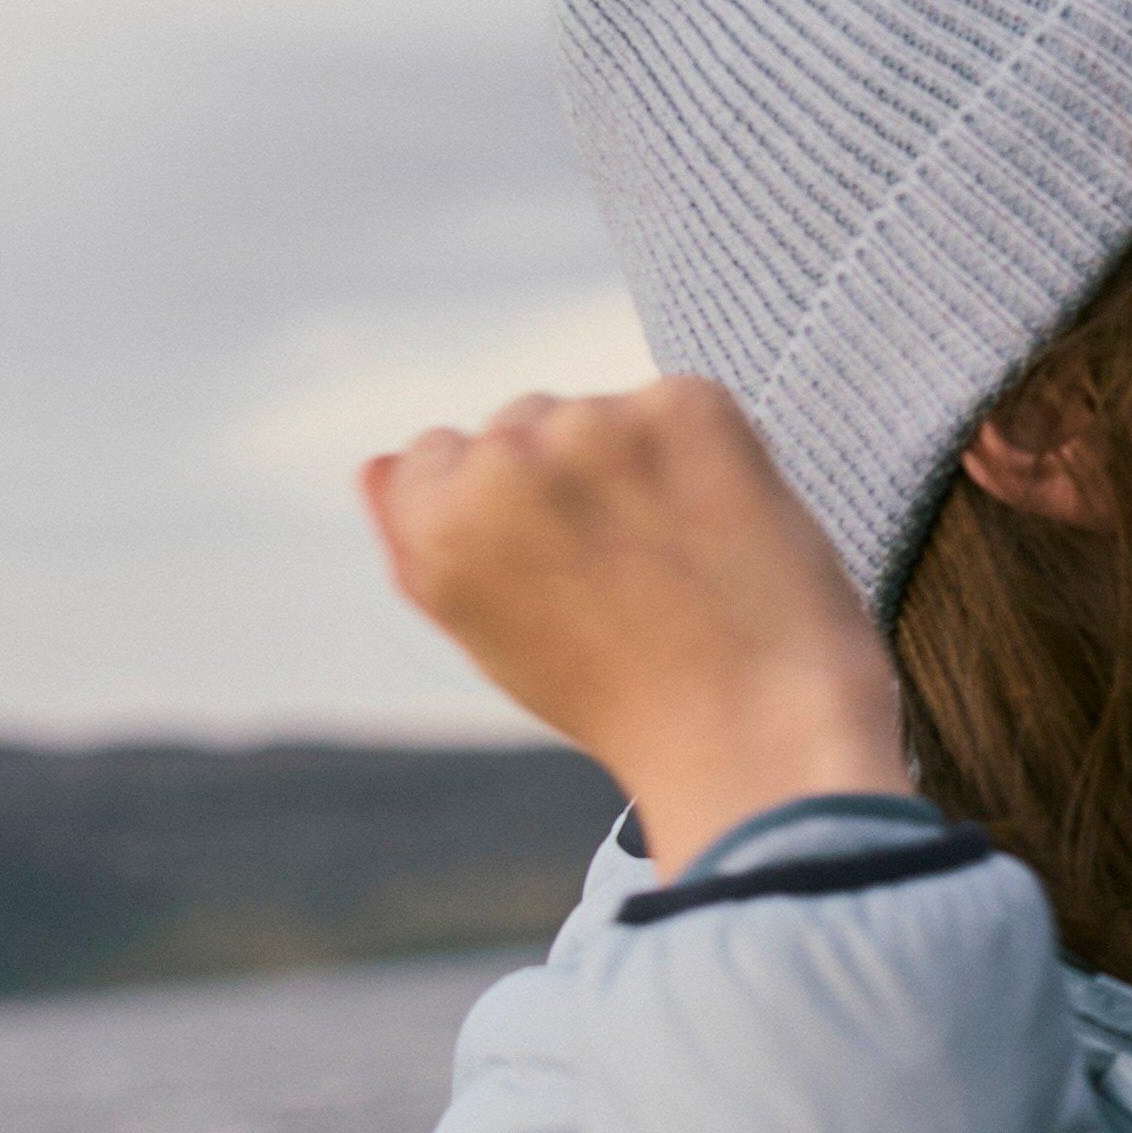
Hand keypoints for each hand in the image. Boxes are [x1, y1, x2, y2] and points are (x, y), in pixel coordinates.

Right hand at [359, 377, 911, 862]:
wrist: (755, 727)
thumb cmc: (619, 697)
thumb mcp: (486, 636)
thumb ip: (418, 543)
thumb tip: (376, 465)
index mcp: (437, 522)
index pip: (433, 453)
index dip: (497, 506)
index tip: (547, 557)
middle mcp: (503, 462)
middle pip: (518, 421)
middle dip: (563, 473)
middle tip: (625, 568)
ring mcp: (596, 425)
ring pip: (599, 410)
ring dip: (631, 456)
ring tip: (676, 554)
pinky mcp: (685, 406)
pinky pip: (679, 405)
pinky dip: (703, 452)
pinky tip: (721, 526)